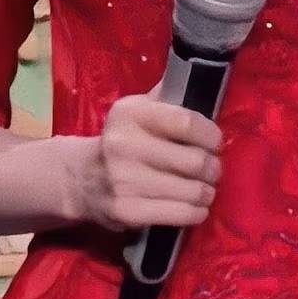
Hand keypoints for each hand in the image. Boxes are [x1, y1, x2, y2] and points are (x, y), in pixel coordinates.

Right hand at [77, 83, 222, 232]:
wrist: (81, 179)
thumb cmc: (123, 140)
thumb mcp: (137, 110)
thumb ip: (167, 97)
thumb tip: (202, 83)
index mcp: (130, 114)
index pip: (186, 123)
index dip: (210, 135)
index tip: (215, 142)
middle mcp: (124, 145)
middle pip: (194, 161)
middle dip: (212, 167)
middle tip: (212, 170)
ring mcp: (124, 181)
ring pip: (191, 190)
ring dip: (206, 192)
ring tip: (205, 190)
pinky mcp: (127, 212)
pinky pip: (178, 214)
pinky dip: (196, 213)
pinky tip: (196, 208)